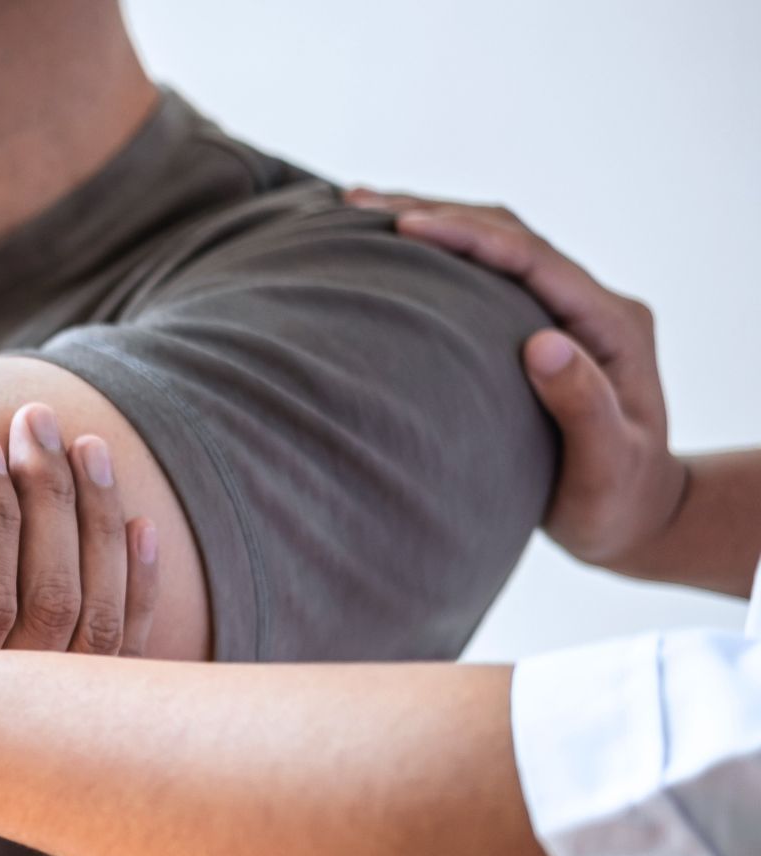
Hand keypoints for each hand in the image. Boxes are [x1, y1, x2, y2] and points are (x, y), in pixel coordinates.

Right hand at [345, 189, 687, 572]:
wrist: (633, 516)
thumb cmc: (616, 499)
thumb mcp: (607, 464)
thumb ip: (583, 406)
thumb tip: (542, 345)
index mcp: (611, 324)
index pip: (532, 259)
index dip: (468, 236)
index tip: (405, 224)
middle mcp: (589, 305)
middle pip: (509, 236)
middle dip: (436, 213)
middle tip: (358, 204)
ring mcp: (564, 312)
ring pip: (494, 246)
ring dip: (433, 223)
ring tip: (359, 211)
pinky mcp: (537, 326)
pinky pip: (485, 276)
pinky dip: (438, 257)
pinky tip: (389, 253)